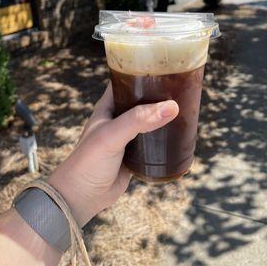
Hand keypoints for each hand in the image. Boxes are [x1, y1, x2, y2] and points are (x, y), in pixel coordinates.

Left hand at [48, 83, 178, 225]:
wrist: (81, 197)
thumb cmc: (88, 161)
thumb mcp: (112, 135)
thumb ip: (138, 120)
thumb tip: (171, 107)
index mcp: (108, 106)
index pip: (126, 81)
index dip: (143, 74)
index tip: (165, 68)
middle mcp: (118, 118)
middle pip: (142, 101)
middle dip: (159, 96)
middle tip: (182, 90)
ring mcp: (128, 136)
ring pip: (149, 121)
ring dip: (163, 117)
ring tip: (185, 109)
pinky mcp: (135, 154)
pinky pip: (153, 142)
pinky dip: (164, 138)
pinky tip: (179, 134)